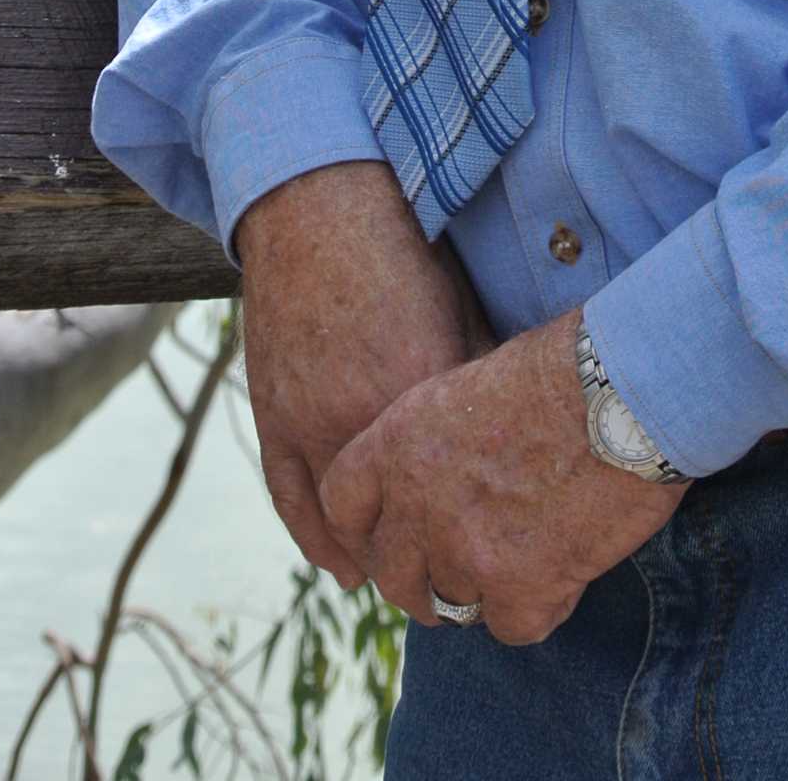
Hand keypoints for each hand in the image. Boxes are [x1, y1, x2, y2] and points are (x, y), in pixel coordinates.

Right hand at [235, 159, 493, 586]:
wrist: (316, 206)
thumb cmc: (401, 249)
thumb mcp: (460, 309)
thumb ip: (478, 379)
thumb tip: (516, 428)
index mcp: (416, 390)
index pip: (454, 486)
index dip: (478, 518)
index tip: (503, 542)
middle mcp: (359, 418)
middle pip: (400, 519)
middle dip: (431, 549)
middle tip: (463, 577)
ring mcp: (307, 422)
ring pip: (344, 524)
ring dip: (376, 556)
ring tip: (411, 580)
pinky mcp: (271, 416)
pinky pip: (292, 502)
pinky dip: (318, 543)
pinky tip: (344, 572)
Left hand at [321, 311, 685, 644]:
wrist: (624, 390)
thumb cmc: (563, 369)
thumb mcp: (471, 386)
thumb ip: (436, 441)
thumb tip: (438, 478)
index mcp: (400, 441)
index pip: (343, 504)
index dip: (365, 529)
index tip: (389, 540)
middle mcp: (418, 502)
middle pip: (395, 576)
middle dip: (424, 581)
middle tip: (463, 570)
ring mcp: (465, 552)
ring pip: (454, 607)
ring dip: (486, 592)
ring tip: (527, 558)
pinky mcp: (520, 589)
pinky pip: (512, 628)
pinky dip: (540, 608)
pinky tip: (567, 570)